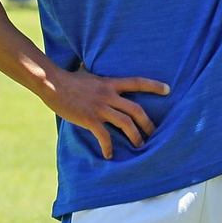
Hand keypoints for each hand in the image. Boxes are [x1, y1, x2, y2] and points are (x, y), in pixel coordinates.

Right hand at [42, 69, 168, 159]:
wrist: (52, 84)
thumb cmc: (68, 79)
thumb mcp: (86, 73)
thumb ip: (93, 74)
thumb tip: (87, 67)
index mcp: (110, 83)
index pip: (137, 82)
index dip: (154, 86)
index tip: (168, 90)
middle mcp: (108, 95)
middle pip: (136, 109)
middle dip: (148, 123)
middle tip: (153, 134)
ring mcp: (100, 107)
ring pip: (125, 123)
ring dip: (135, 137)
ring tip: (139, 146)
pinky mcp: (89, 119)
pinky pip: (104, 136)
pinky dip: (108, 147)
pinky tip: (109, 155)